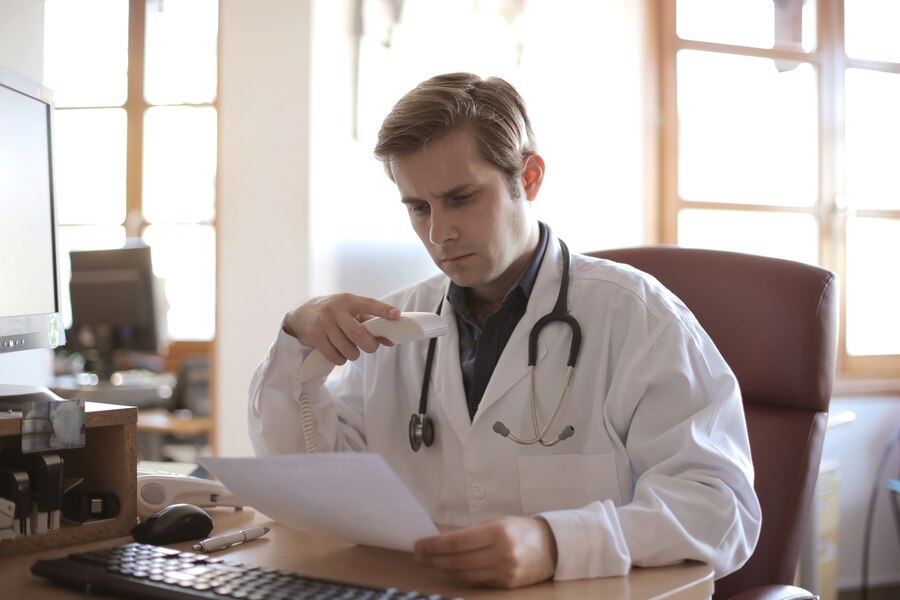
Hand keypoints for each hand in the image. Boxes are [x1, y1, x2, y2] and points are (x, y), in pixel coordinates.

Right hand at [283, 293, 399, 364]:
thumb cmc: (334, 313)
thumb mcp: (350, 311)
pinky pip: (335, 356)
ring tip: (351, 349)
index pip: (368, 304)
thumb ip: (370, 323)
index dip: (383, 310)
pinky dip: (341, 359)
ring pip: (347, 348)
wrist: (301, 314)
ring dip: (354, 354)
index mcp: (348, 300)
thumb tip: (390, 340)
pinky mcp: (315, 337)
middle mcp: (335, 310)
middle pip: (358, 334)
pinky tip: (339, 353)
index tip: (397, 315)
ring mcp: (323, 323)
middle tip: (371, 347)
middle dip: (370, 345)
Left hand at [413, 517, 557, 588]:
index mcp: (498, 532)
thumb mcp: (498, 522)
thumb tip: (442, 543)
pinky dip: (461, 576)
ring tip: (429, 562)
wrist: (553, 546)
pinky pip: (477, 581)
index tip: (419, 545)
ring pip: (464, 574)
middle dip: (433, 559)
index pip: (457, 543)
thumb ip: (473, 533)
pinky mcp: (507, 585)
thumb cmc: (521, 530)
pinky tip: (450, 570)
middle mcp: (502, 553)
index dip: (434, 546)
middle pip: (457, 561)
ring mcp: (505, 572)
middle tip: (418, 555)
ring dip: (443, 569)